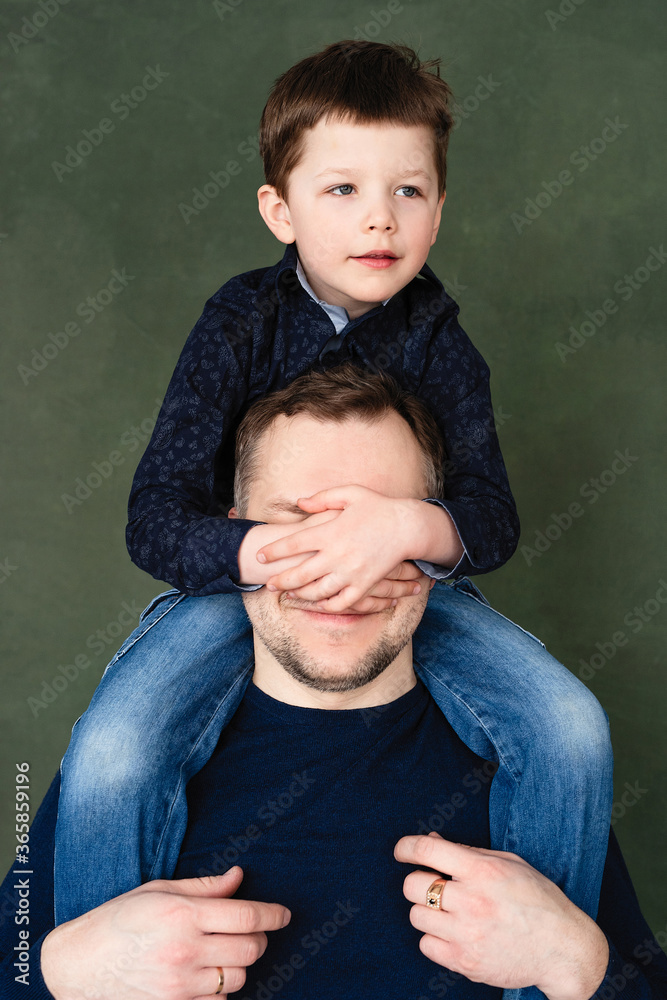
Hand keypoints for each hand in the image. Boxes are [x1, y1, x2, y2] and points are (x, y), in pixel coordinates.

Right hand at [41, 866, 289, 999]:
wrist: (77, 965)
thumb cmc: (118, 920)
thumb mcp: (159, 890)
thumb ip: (205, 887)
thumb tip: (239, 876)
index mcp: (184, 914)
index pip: (248, 917)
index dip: (274, 915)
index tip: (284, 915)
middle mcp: (186, 950)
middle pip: (251, 949)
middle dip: (259, 940)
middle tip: (251, 932)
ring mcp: (180, 984)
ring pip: (238, 978)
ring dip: (239, 965)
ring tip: (221, 952)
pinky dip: (220, 990)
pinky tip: (205, 975)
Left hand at [256, 486, 427, 609]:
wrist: (408, 526)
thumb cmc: (378, 507)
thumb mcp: (350, 493)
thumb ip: (322, 497)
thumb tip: (299, 503)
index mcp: (331, 531)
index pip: (293, 544)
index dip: (274, 552)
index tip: (260, 556)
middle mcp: (338, 554)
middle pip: (300, 574)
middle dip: (280, 581)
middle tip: (268, 584)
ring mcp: (351, 572)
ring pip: (317, 592)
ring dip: (300, 595)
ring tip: (289, 595)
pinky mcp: (364, 584)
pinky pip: (341, 602)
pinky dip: (327, 605)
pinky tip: (318, 603)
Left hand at [394, 832, 608, 999]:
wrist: (563, 949)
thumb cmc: (538, 900)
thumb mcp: (508, 864)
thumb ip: (467, 851)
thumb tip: (430, 840)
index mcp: (483, 871)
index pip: (427, 851)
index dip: (406, 847)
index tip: (402, 851)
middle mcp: (472, 901)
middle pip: (413, 886)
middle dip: (419, 881)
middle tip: (435, 886)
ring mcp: (467, 935)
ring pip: (416, 917)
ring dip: (427, 911)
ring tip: (449, 912)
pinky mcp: (466, 963)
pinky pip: (426, 946)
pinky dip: (434, 939)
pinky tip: (454, 934)